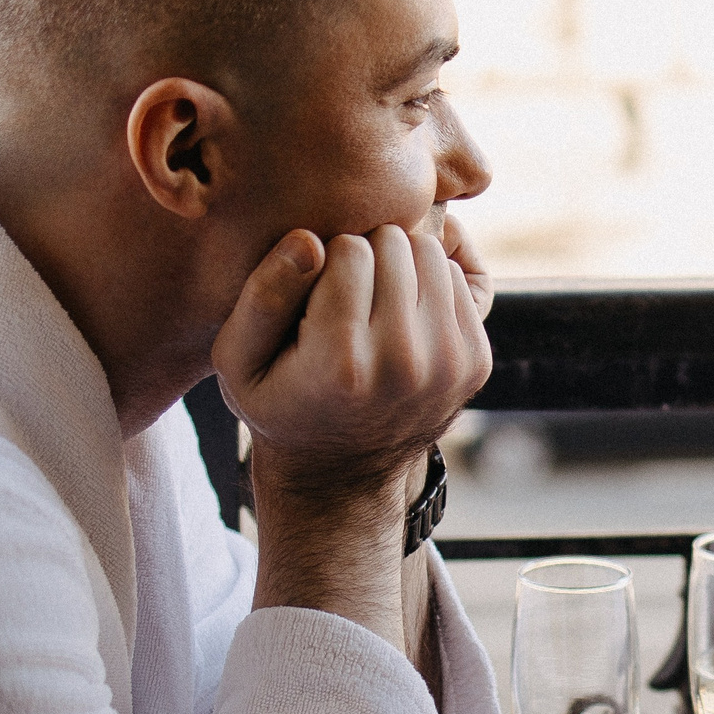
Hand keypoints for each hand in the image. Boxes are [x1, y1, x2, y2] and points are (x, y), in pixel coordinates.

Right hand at [213, 224, 492, 505]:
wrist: (341, 473)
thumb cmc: (281, 404)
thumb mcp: (236, 361)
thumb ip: (262, 295)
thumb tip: (309, 240)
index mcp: (343, 364)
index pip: (349, 250)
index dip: (326, 258)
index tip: (315, 291)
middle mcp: (404, 365)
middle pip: (396, 244)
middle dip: (366, 253)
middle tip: (346, 292)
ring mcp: (449, 365)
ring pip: (431, 254)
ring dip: (400, 263)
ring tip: (373, 300)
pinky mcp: (476, 362)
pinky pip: (457, 279)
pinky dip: (428, 285)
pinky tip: (401, 317)